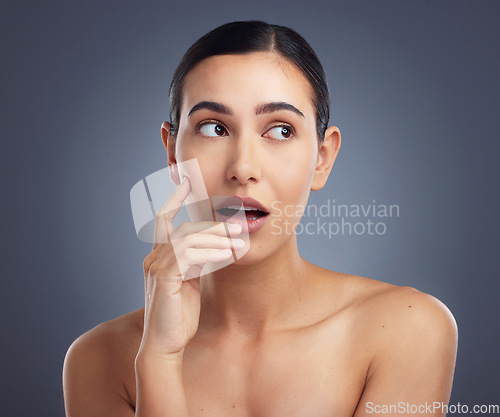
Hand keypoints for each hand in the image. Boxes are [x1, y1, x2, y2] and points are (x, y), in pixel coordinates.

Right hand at [138, 177, 242, 358]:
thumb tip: (216, 246)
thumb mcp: (191, 283)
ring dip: (218, 239)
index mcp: (160, 256)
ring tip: (240, 243)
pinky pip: (189, 255)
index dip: (174, 199)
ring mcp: (156, 266)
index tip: (186, 182)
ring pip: (189, 239)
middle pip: (186, 228)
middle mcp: (154, 257)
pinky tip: (228, 255)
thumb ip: (197, 262)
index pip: (163, 219)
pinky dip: (211, 252)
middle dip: (214, 225)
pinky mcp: (164, 277)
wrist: (166, 345)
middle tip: (239, 224)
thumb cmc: (180, 315)